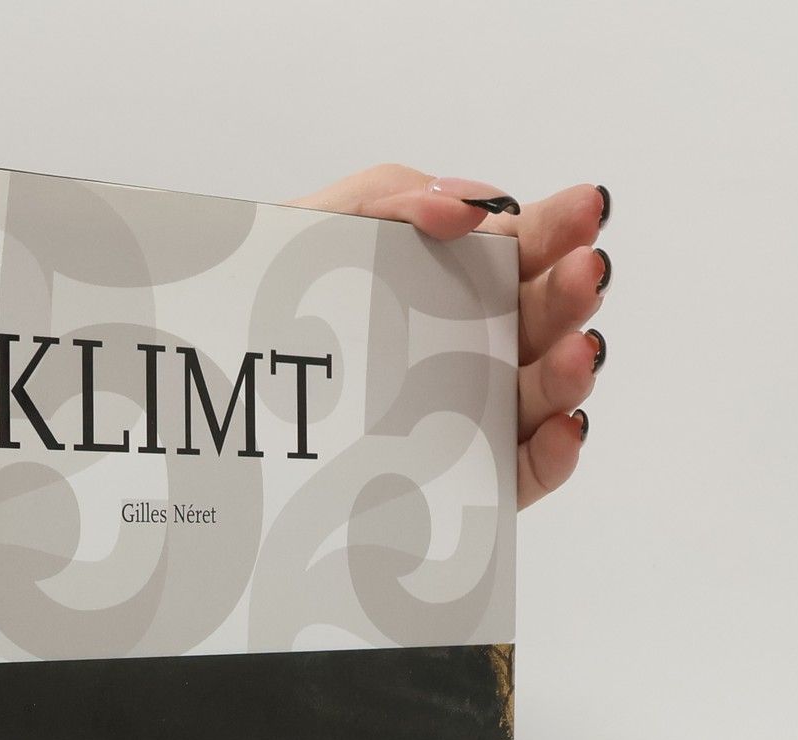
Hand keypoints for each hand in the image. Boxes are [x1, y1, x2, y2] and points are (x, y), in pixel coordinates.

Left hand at [286, 167, 609, 507]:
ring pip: (539, 396)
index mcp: (452, 280)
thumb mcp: (314, 230)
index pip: (522, 249)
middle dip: (570, 295)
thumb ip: (389, 198)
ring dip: (568, 372)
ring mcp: (470, 415)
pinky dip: (552, 454)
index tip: (585, 211)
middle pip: (541, 321)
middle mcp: (472, 345)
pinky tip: (563, 428)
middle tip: (585, 274)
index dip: (558, 228)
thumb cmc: (270, 305)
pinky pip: (517, 473)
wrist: (212, 396)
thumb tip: (468, 210)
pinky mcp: (460, 483)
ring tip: (577, 352)